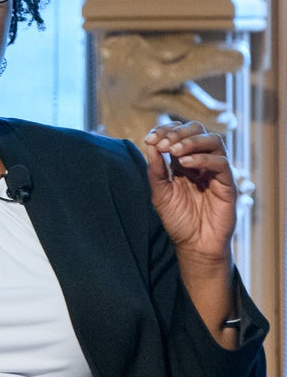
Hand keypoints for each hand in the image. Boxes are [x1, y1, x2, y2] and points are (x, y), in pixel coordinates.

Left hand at [144, 121, 238, 346]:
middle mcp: (201, 162)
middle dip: (178, 132)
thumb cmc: (177, 220)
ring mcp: (215, 171)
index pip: (178, 134)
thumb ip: (156, 170)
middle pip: (197, 130)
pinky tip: (186, 164)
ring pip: (213, 141)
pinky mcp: (227, 183)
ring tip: (174, 151)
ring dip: (191, 141)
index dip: (164, 131)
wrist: (194, 245)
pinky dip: (203, 159)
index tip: (149, 138)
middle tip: (163, 143)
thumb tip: (150, 144)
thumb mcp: (160, 193)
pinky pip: (220, 163)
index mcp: (183, 162)